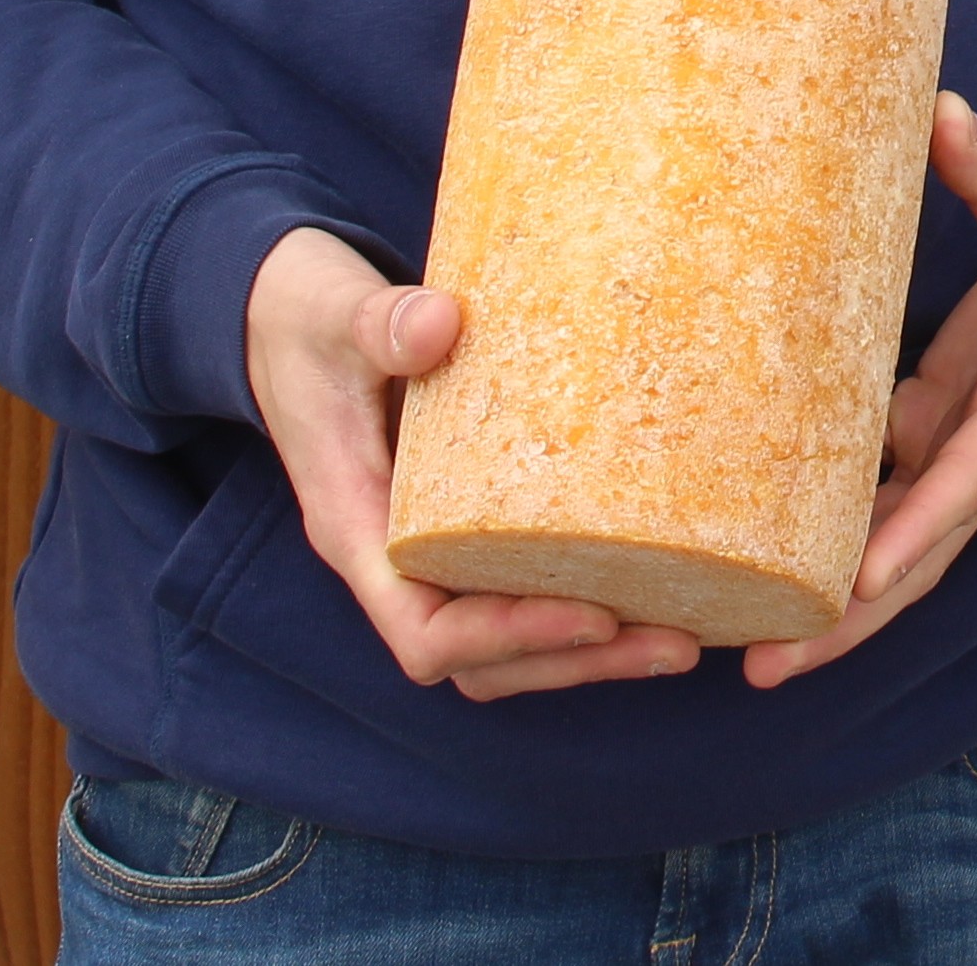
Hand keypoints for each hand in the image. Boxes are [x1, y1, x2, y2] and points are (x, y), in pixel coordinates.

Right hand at [245, 226, 705, 701]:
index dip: (507, 638)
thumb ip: (378, 322)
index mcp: (355, 529)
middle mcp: (395, 559)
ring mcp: (434, 550)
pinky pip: (525, 588)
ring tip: (687, 635)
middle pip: (481, 659)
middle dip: (575, 661)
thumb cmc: (308, 323)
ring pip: (507, 643)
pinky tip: (662, 582)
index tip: (591, 615)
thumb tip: (439, 323)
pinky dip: (586, 600)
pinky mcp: (472, 525)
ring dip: (590, 651)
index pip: (425, 630)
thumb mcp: (331, 314)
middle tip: (679, 642)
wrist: (289, 320)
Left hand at [743, 95, 976, 686]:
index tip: (857, 583)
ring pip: (899, 549)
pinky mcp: (941, 435)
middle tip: (769, 673)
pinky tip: (761, 579)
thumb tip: (940, 114)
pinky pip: (884, 508)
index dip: (914, 531)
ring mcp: (964, 451)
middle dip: (852, 620)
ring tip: (749, 659)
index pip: (967, 477)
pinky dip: (832, 548)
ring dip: (834, 607)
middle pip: (923, 554)